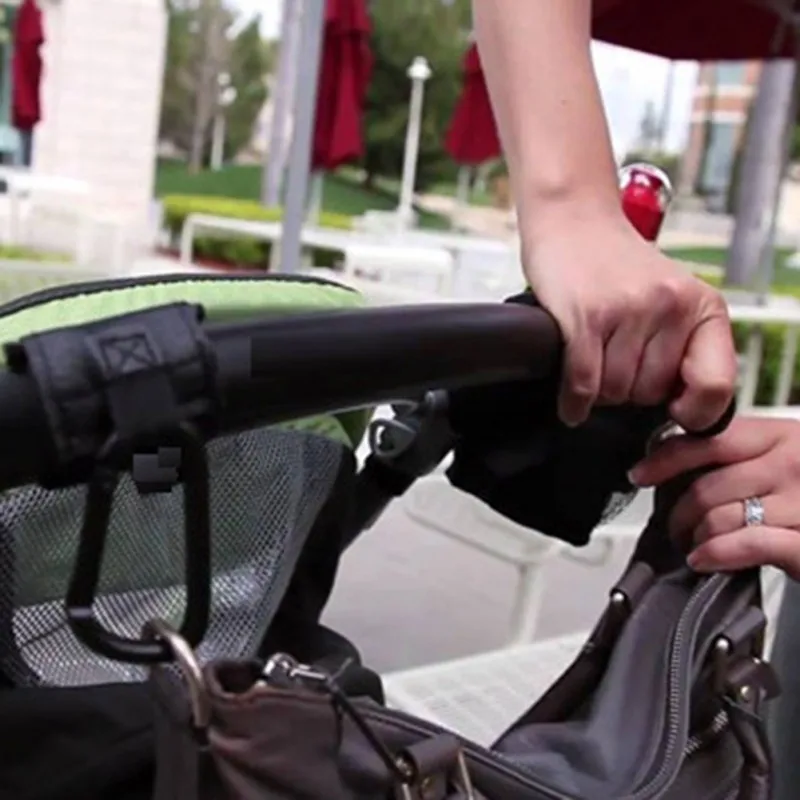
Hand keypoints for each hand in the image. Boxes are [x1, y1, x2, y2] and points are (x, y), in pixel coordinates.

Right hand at [522, 215, 736, 429]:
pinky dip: (574, 401)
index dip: (692, 410)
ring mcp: (629, 309)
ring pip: (615, 391)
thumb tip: (678, 411)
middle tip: (615, 365)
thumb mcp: (672, 299)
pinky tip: (571, 402)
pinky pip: (583, 382)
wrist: (574, 220)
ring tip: (593, 363)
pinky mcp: (586, 315)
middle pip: (651, 393)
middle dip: (629, 391)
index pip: (715, 385)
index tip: (672, 408)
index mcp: (703, 305)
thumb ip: (684, 347)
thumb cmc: (616, 265)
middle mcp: (671, 305)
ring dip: (599, 391)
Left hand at [629, 417, 799, 578]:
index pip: (707, 441)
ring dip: (695, 537)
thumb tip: (675, 464)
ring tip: (695, 545)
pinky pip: (745, 544)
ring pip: (719, 517)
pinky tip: (704, 559)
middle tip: (673, 528)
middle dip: (677, 513)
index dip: (664, 459)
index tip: (640, 475)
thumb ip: (744, 457)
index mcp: (783, 434)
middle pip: (706, 485)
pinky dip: (715, 553)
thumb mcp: (788, 460)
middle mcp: (794, 462)